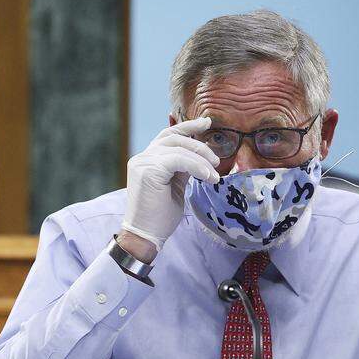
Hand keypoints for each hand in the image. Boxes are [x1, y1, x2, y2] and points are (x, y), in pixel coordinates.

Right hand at [121, 117, 219, 253]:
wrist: (145, 236)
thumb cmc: (160, 217)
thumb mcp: (175, 186)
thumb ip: (182, 168)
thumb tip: (199, 157)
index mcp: (148, 159)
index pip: (169, 135)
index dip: (188, 126)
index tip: (207, 122)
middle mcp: (142, 157)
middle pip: (174, 137)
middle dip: (199, 144)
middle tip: (216, 159)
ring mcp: (143, 162)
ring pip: (179, 148)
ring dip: (201, 159)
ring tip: (214, 174)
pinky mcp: (148, 170)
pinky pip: (178, 160)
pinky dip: (196, 166)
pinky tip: (208, 177)